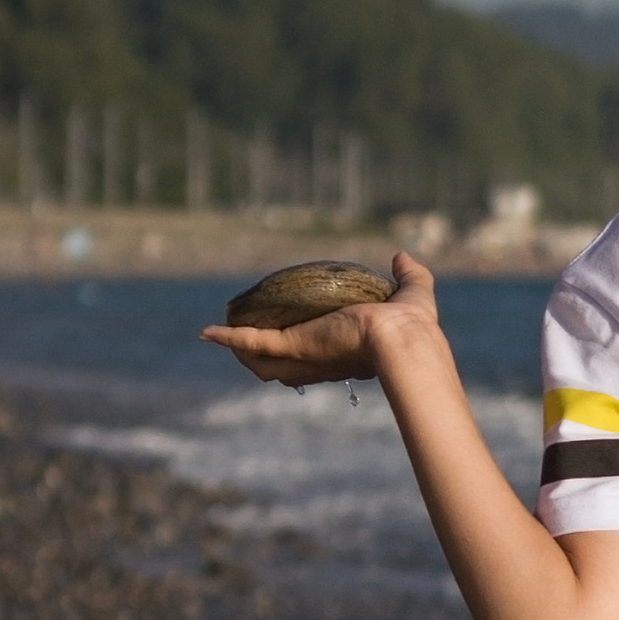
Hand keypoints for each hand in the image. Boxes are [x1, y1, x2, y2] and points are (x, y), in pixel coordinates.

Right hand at [202, 251, 444, 386]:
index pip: (317, 350)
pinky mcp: (294, 345)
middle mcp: (321, 358)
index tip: (288, 332)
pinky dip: (229, 338)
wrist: (404, 337)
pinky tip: (207, 332)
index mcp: (346, 349)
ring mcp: (305, 354)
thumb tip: (400, 256)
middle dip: (261, 354)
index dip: (301, 343)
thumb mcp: (412, 292)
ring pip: (261, 359)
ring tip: (218, 333)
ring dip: (238, 347)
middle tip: (242, 336)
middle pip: (282, 363)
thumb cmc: (411, 323)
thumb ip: (408, 274)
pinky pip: (254, 342)